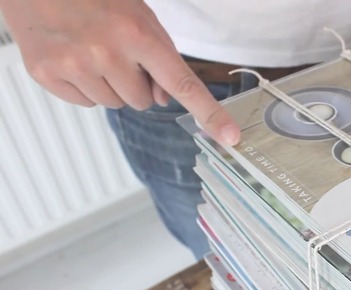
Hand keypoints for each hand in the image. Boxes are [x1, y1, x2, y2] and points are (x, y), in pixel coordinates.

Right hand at [0, 0, 240, 145]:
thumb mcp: (137, 16)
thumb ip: (158, 56)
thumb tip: (163, 98)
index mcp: (137, 34)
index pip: (183, 84)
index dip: (209, 113)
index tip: (230, 136)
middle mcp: (106, 52)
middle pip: (143, 101)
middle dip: (136, 81)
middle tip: (115, 50)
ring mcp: (73, 65)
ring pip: (114, 104)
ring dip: (109, 84)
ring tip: (91, 49)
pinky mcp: (45, 73)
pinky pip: (85, 103)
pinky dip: (83, 86)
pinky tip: (72, 56)